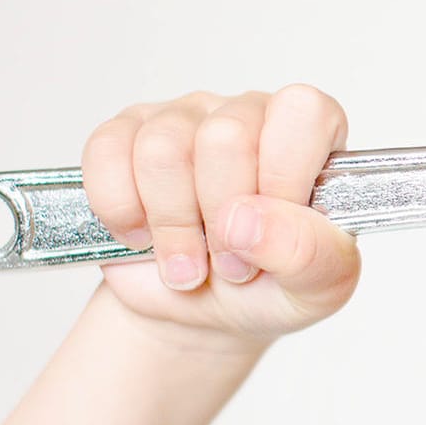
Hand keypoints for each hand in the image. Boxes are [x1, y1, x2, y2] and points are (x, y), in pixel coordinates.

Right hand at [80, 84, 361, 351]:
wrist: (201, 312)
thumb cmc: (270, 286)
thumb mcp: (317, 286)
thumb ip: (308, 253)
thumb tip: (249, 221)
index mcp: (310, 134)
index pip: (303, 112)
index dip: (282, 177)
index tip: (270, 234)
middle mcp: (249, 113)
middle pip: (224, 138)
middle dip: (221, 220)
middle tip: (230, 263)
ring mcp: (184, 118)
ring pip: (163, 149)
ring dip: (171, 225)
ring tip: (188, 262)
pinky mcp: (125, 133)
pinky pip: (108, 151)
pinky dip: (120, 209)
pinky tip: (141, 235)